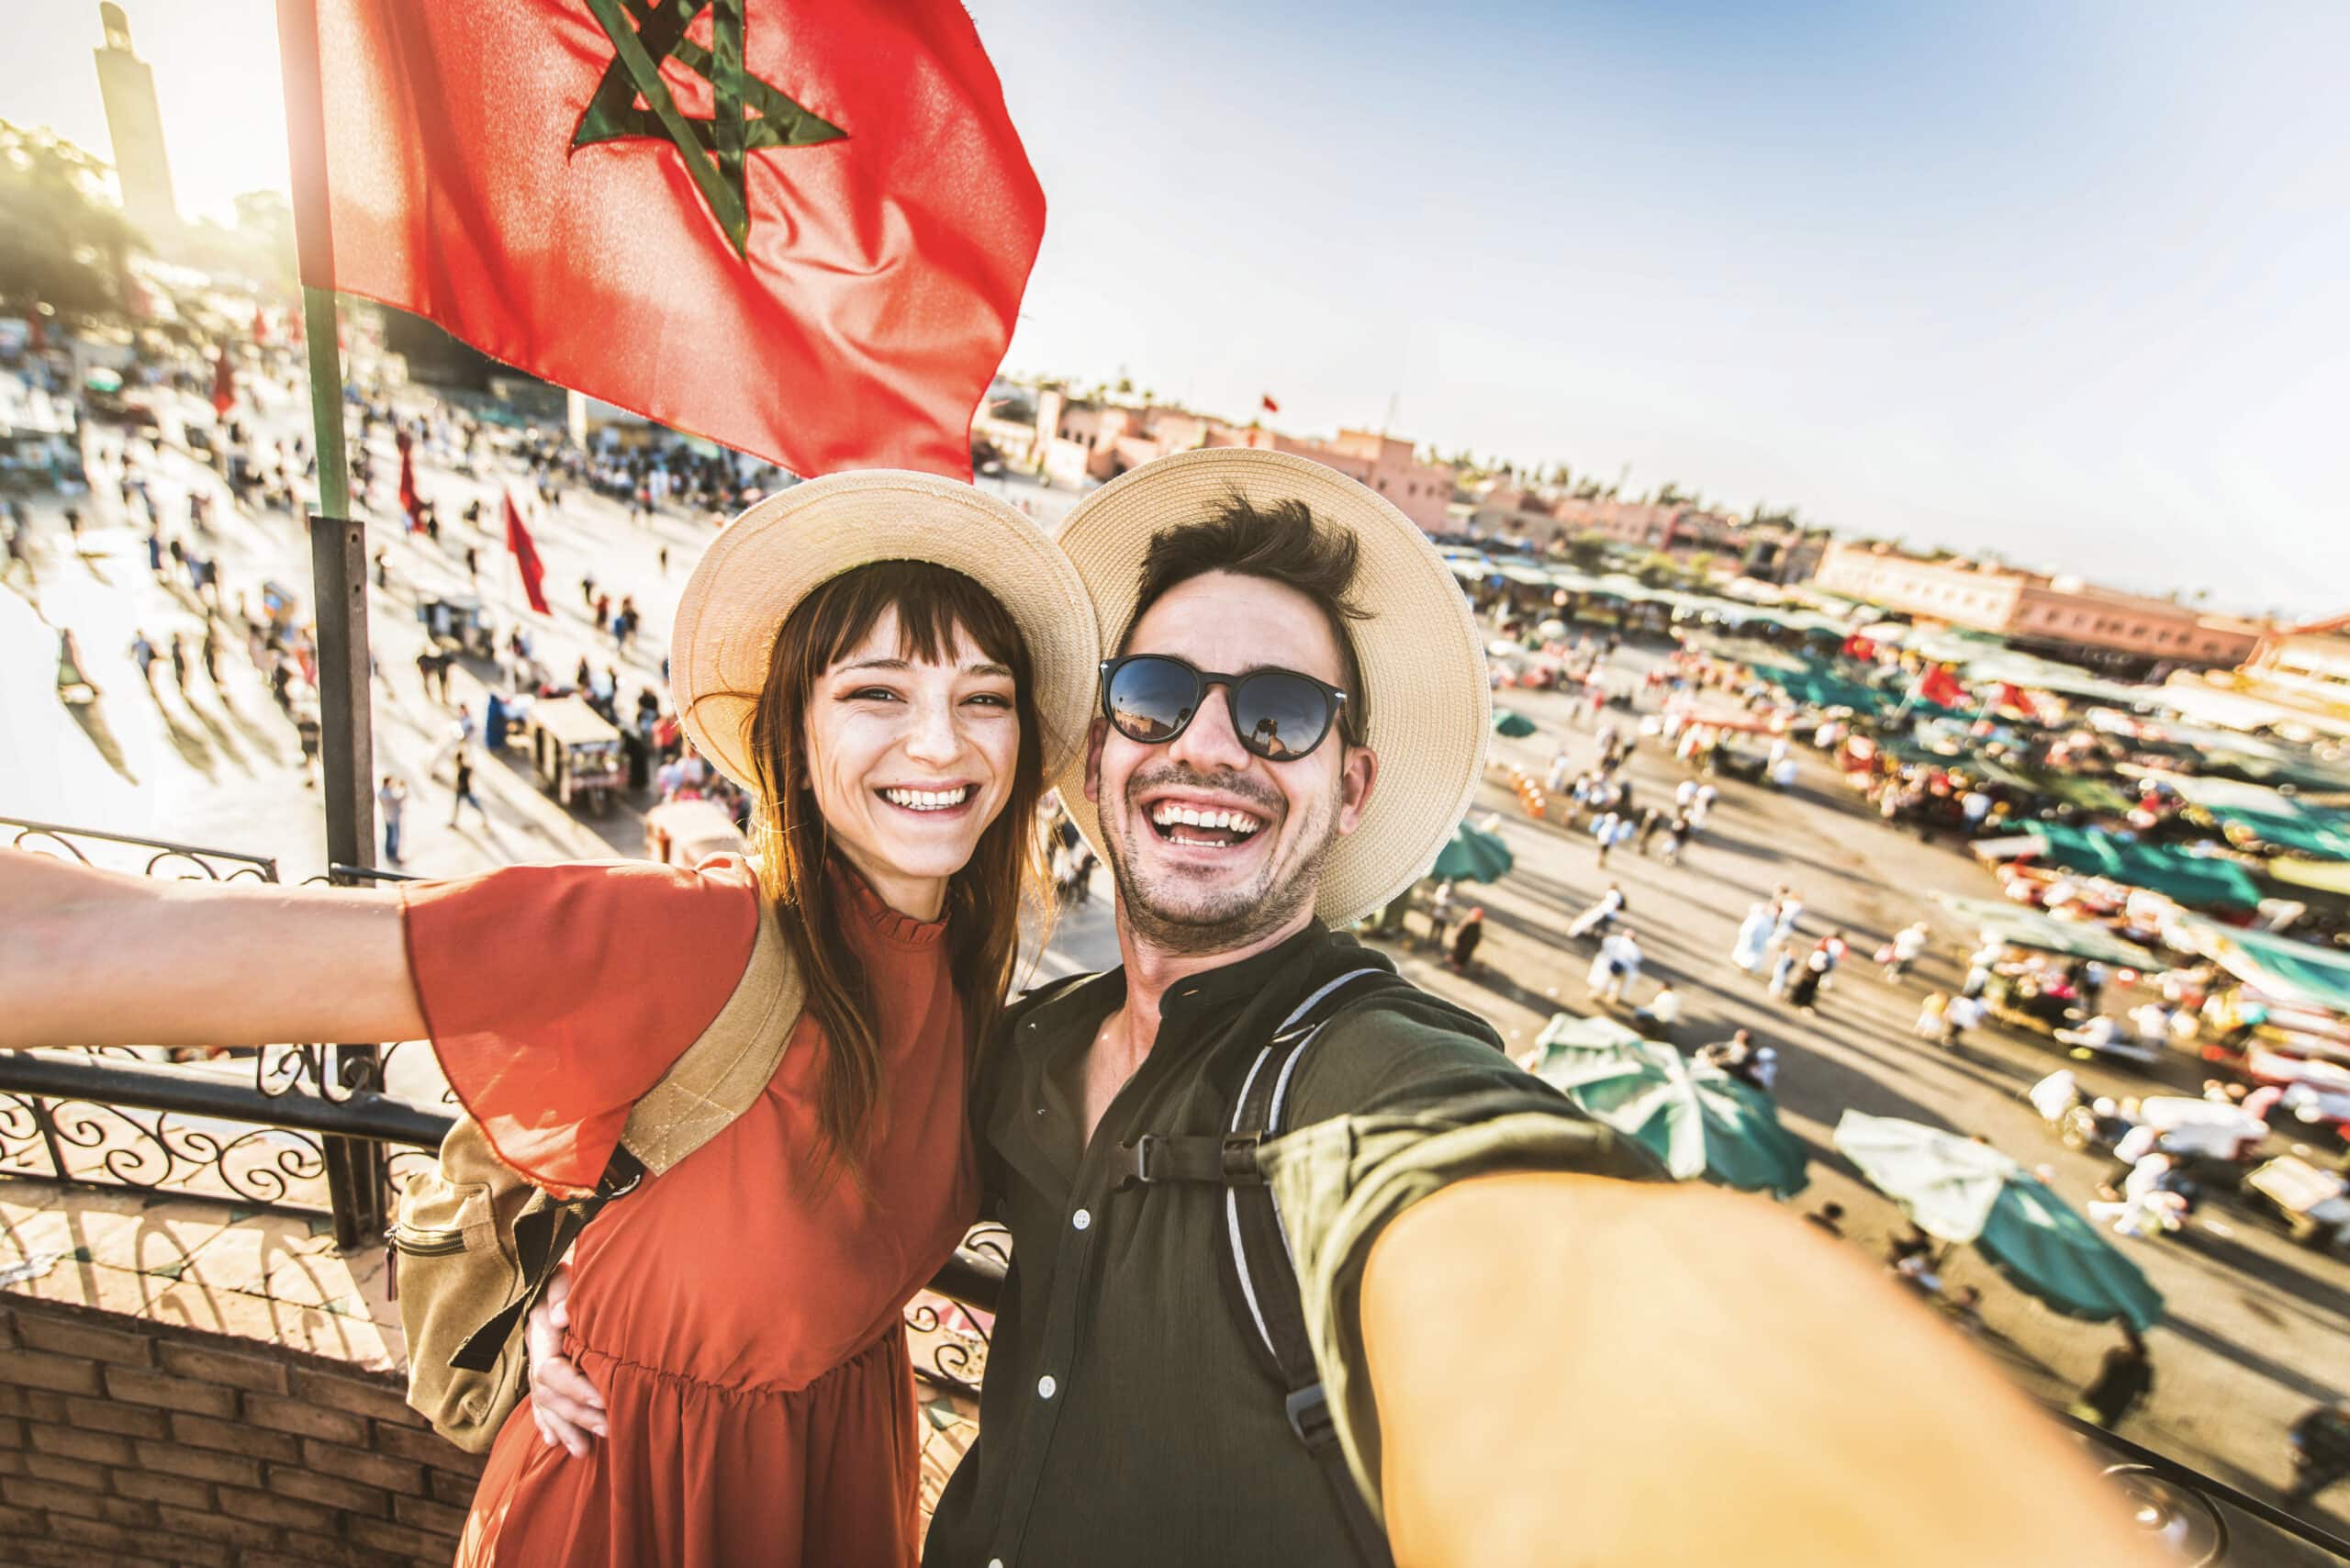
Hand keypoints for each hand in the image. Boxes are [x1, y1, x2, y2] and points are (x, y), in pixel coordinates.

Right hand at [526, 1264, 606, 1454]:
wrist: (557, 1257)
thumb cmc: (576, 1265)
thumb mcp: (567, 1270)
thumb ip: (563, 1290)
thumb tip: (562, 1316)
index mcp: (541, 1328)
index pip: (551, 1370)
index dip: (576, 1388)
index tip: (605, 1400)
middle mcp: (535, 1347)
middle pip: (548, 1393)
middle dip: (577, 1415)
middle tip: (609, 1428)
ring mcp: (536, 1357)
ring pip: (544, 1402)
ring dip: (565, 1427)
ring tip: (585, 1451)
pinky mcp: (542, 1363)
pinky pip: (539, 1401)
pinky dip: (547, 1423)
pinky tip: (556, 1442)